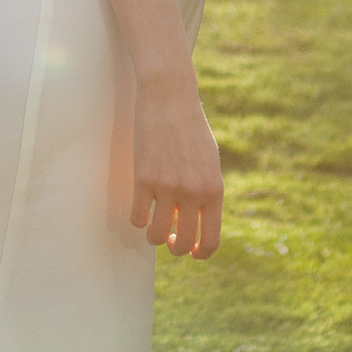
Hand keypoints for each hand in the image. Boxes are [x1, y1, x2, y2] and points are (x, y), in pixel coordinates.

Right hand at [130, 66, 222, 259]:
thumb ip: (207, 193)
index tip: (191, 252)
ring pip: (156, 236)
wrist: (170, 97)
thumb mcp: (209, 163)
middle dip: (174, 248)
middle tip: (169, 237)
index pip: (211, 240)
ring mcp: (168, 186)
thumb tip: (199, 223)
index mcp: (214, 190)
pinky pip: (137, 217)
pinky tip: (140, 207)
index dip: (200, 253)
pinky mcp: (143, 178)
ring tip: (153, 225)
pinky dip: (137, 219)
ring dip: (153, 237)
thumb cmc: (191, 129)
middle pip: (182, 245)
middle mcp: (193, 192)